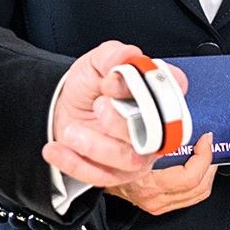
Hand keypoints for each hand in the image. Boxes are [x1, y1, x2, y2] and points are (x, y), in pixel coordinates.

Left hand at [46, 41, 173, 188]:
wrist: (66, 108)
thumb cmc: (91, 86)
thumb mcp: (97, 62)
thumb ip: (113, 55)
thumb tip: (128, 56)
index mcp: (157, 95)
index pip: (172, 92)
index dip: (152, 88)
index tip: (120, 79)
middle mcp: (155, 127)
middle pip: (154, 132)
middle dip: (123, 122)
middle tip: (99, 105)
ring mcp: (138, 153)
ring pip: (128, 158)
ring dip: (96, 146)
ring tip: (71, 130)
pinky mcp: (116, 174)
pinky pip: (100, 175)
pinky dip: (75, 163)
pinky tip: (57, 149)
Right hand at [106, 132, 218, 215]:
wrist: (98, 173)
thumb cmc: (110, 155)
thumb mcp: (127, 138)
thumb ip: (148, 128)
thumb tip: (169, 109)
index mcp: (148, 183)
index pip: (189, 177)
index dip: (203, 156)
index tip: (205, 139)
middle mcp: (154, 197)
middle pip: (199, 186)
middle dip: (209, 163)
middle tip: (209, 145)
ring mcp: (158, 204)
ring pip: (197, 194)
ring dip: (206, 173)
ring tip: (206, 154)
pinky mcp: (161, 205)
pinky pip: (190, 198)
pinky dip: (199, 181)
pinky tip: (197, 166)